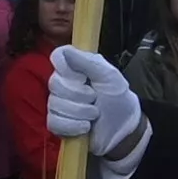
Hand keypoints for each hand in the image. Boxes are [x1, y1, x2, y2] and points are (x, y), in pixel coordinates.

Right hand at [44, 47, 146, 165]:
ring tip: (94, 114)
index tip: (83, 78)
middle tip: (95, 98)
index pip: (57, 57)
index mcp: (75, 68)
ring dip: (80, 112)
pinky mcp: (57, 124)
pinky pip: (54, 122)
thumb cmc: (117, 99)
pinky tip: (85, 126)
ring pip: (55, 104)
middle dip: (80, 95)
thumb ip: (88, 62)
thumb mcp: (109, 76)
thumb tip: (66, 50)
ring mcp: (58, 104)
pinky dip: (73, 126)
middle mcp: (63, 83)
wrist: (123, 129)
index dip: (67, 69)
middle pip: (54, 83)